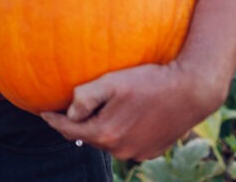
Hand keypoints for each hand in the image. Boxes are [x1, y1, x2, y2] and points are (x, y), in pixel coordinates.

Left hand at [40, 62, 222, 160]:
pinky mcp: (152, 151)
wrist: (192, 91)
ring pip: (108, 141)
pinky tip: (121, 116)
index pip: (69, 131)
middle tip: (65, 110)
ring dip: (99, 128)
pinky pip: (126, 143)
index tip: (42, 111)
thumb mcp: (113, 82)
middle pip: (88, 137)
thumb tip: (70, 113)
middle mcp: (120, 150)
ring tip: (93, 112)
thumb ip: (86, 97)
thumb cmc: (150, 81)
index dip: (53, 121)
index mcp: (106, 134)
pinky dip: (119, 132)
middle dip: (76, 125)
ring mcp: (138, 153)